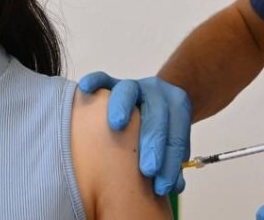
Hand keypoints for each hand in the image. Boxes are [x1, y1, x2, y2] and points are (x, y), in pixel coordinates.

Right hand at [79, 72, 190, 194]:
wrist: (154, 100)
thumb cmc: (162, 129)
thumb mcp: (173, 142)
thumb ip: (174, 162)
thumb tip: (174, 186)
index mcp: (177, 103)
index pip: (177, 132)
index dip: (172, 161)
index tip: (164, 186)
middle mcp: (156, 90)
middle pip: (157, 113)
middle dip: (153, 143)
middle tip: (148, 170)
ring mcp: (133, 85)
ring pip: (128, 91)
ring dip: (123, 107)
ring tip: (117, 126)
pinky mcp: (112, 82)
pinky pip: (101, 78)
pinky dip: (94, 82)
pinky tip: (86, 89)